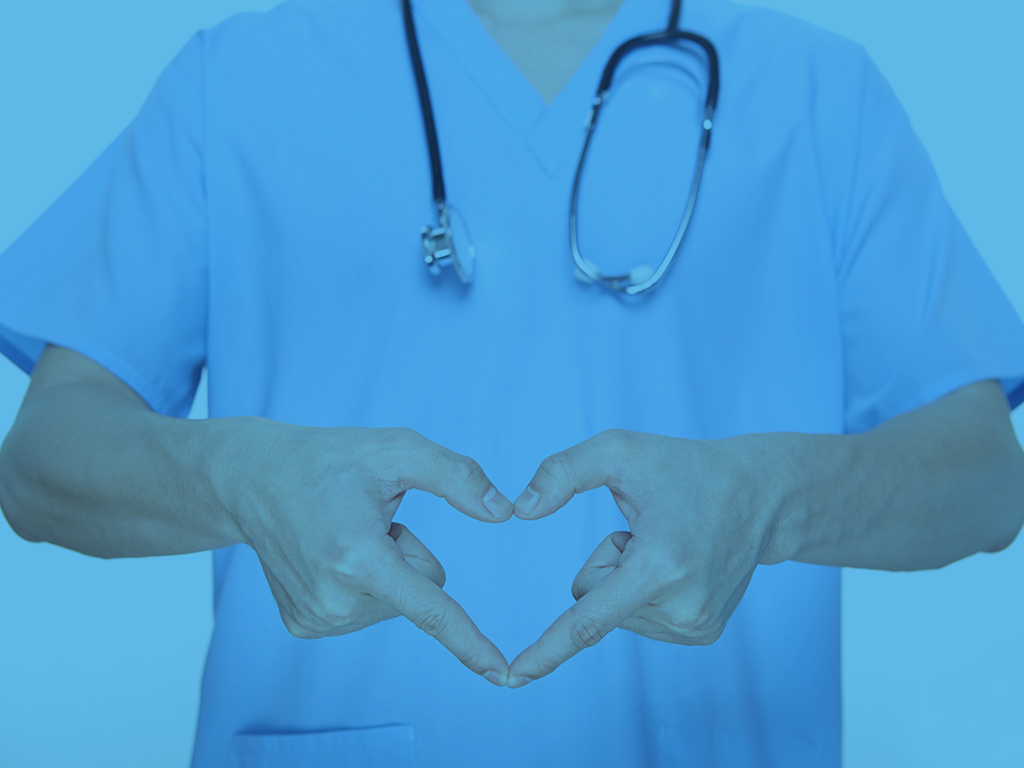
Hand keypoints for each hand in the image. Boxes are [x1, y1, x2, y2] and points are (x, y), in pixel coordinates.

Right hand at [225, 420, 514, 686]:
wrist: (254, 479)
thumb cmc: (332, 459)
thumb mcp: (397, 449)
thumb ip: (456, 476)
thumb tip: (503, 512)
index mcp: (359, 558)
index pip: (430, 609)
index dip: (469, 641)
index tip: (501, 674)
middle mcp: (335, 599)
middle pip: (423, 590)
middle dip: (408, 554)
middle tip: (364, 521)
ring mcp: (316, 618)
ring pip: (396, 603)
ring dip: (383, 568)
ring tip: (343, 534)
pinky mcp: (304, 625)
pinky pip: (366, 611)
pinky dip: (359, 583)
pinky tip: (327, 553)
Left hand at [506, 429, 777, 687]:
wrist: (760, 495)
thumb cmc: (682, 467)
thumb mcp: (619, 450)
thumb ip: (562, 471)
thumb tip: (521, 509)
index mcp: (660, 564)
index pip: (589, 619)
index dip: (547, 649)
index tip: (515, 677)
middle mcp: (682, 605)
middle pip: (590, 601)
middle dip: (604, 565)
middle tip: (649, 532)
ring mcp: (697, 625)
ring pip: (614, 614)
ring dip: (627, 578)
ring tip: (669, 545)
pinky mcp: (703, 633)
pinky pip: (639, 620)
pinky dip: (647, 592)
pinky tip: (679, 565)